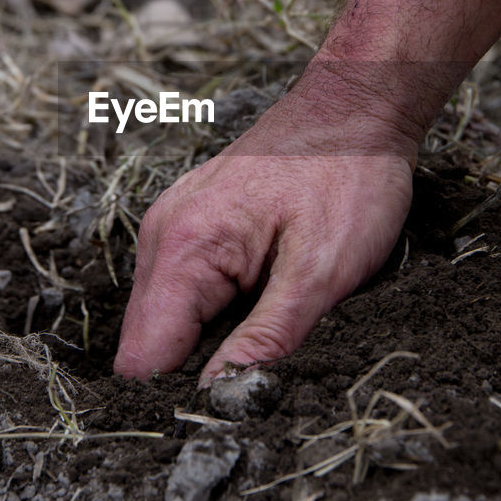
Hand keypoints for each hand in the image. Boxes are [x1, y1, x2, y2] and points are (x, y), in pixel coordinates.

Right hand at [113, 81, 416, 384]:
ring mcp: (174, 226)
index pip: (143, 359)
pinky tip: (266, 290)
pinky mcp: (193, 225)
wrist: (357, 104)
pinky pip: (188, 290)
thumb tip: (220, 395)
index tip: (235, 395)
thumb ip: (268, 338)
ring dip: (214, 336)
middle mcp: (163, 236)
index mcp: (185, 248)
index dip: (181, 394)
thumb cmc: (348, 174)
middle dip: (200, 366)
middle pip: (150, 343)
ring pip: (169, 319)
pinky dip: (221, 308)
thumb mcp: (322, 271)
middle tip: (268, 356)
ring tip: (273, 313)